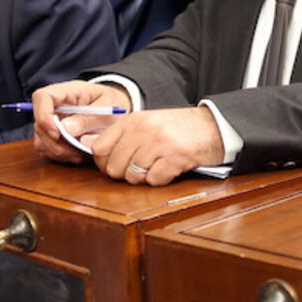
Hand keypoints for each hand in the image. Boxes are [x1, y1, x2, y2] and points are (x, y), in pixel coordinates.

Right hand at [32, 80, 131, 163]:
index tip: (57, 133)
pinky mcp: (52, 135)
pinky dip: (59, 156)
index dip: (44, 115)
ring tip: (79, 153)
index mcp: (67, 91)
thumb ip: (89, 118)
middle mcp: (54, 105)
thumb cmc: (111, 103)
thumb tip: (66, 129)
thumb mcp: (107, 107)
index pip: (42, 97)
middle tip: (76, 149)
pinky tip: (76, 155)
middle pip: (39, 123)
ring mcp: (51, 120)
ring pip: (40, 139)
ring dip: (58, 151)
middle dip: (54, 141)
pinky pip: (46, 149)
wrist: (115, 109)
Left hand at [84, 106, 223, 185]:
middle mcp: (143, 129)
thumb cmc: (176, 129)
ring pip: (133, 176)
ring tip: (157, 166)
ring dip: (144, 178)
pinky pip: (154, 180)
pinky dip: (161, 180)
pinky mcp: (175, 156)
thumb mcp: (146, 124)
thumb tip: (89, 148)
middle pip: (114, 167)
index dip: (104, 163)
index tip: (116, 165)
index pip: (99, 148)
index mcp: (131, 120)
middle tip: (142, 167)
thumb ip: (120, 136)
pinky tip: (169, 169)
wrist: (212, 127)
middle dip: (125, 174)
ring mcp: (159, 142)